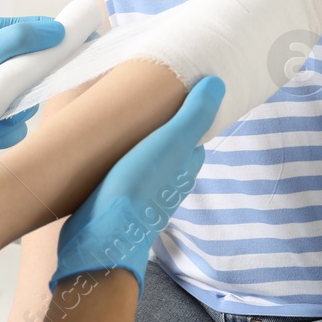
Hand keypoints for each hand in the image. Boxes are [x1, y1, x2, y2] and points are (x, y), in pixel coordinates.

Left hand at [0, 16, 64, 183]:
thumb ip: (20, 38)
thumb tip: (57, 30)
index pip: (37, 31)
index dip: (60, 37)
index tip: (84, 40)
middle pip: (39, 70)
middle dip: (32, 85)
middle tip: (25, 91)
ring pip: (31, 102)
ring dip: (12, 115)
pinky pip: (18, 128)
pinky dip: (2, 133)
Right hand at [52, 75, 223, 291]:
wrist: (102, 238)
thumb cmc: (139, 187)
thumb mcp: (171, 142)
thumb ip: (195, 114)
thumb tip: (218, 82)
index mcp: (187, 162)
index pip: (196, 129)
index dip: (191, 107)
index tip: (181, 85)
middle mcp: (171, 178)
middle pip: (174, 142)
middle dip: (166, 121)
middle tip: (151, 94)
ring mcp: (145, 190)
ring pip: (150, 155)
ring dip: (144, 137)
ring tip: (129, 114)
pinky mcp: (119, 197)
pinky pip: (127, 167)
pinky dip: (125, 152)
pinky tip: (110, 145)